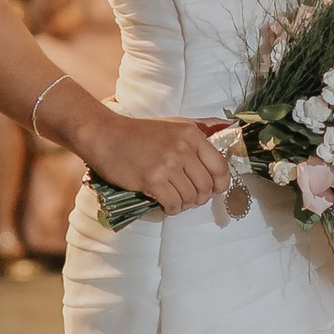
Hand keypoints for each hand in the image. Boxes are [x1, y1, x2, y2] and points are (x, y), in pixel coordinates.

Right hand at [64, 97, 234, 211]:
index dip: (221, 184)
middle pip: (206, 186)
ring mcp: (167, 164)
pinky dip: (172, 209)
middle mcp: (183, 148)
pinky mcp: (152, 179)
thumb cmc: (139, 133)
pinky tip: (165, 204)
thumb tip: (229, 128)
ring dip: (184, 204)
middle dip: (200, 197)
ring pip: (191, 197)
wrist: (105, 135)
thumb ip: (201, 128)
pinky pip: (173, 204)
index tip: (214, 189)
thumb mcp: (174, 123)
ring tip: (175, 200)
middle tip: (189, 197)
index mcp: (191, 134)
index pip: (220, 166)